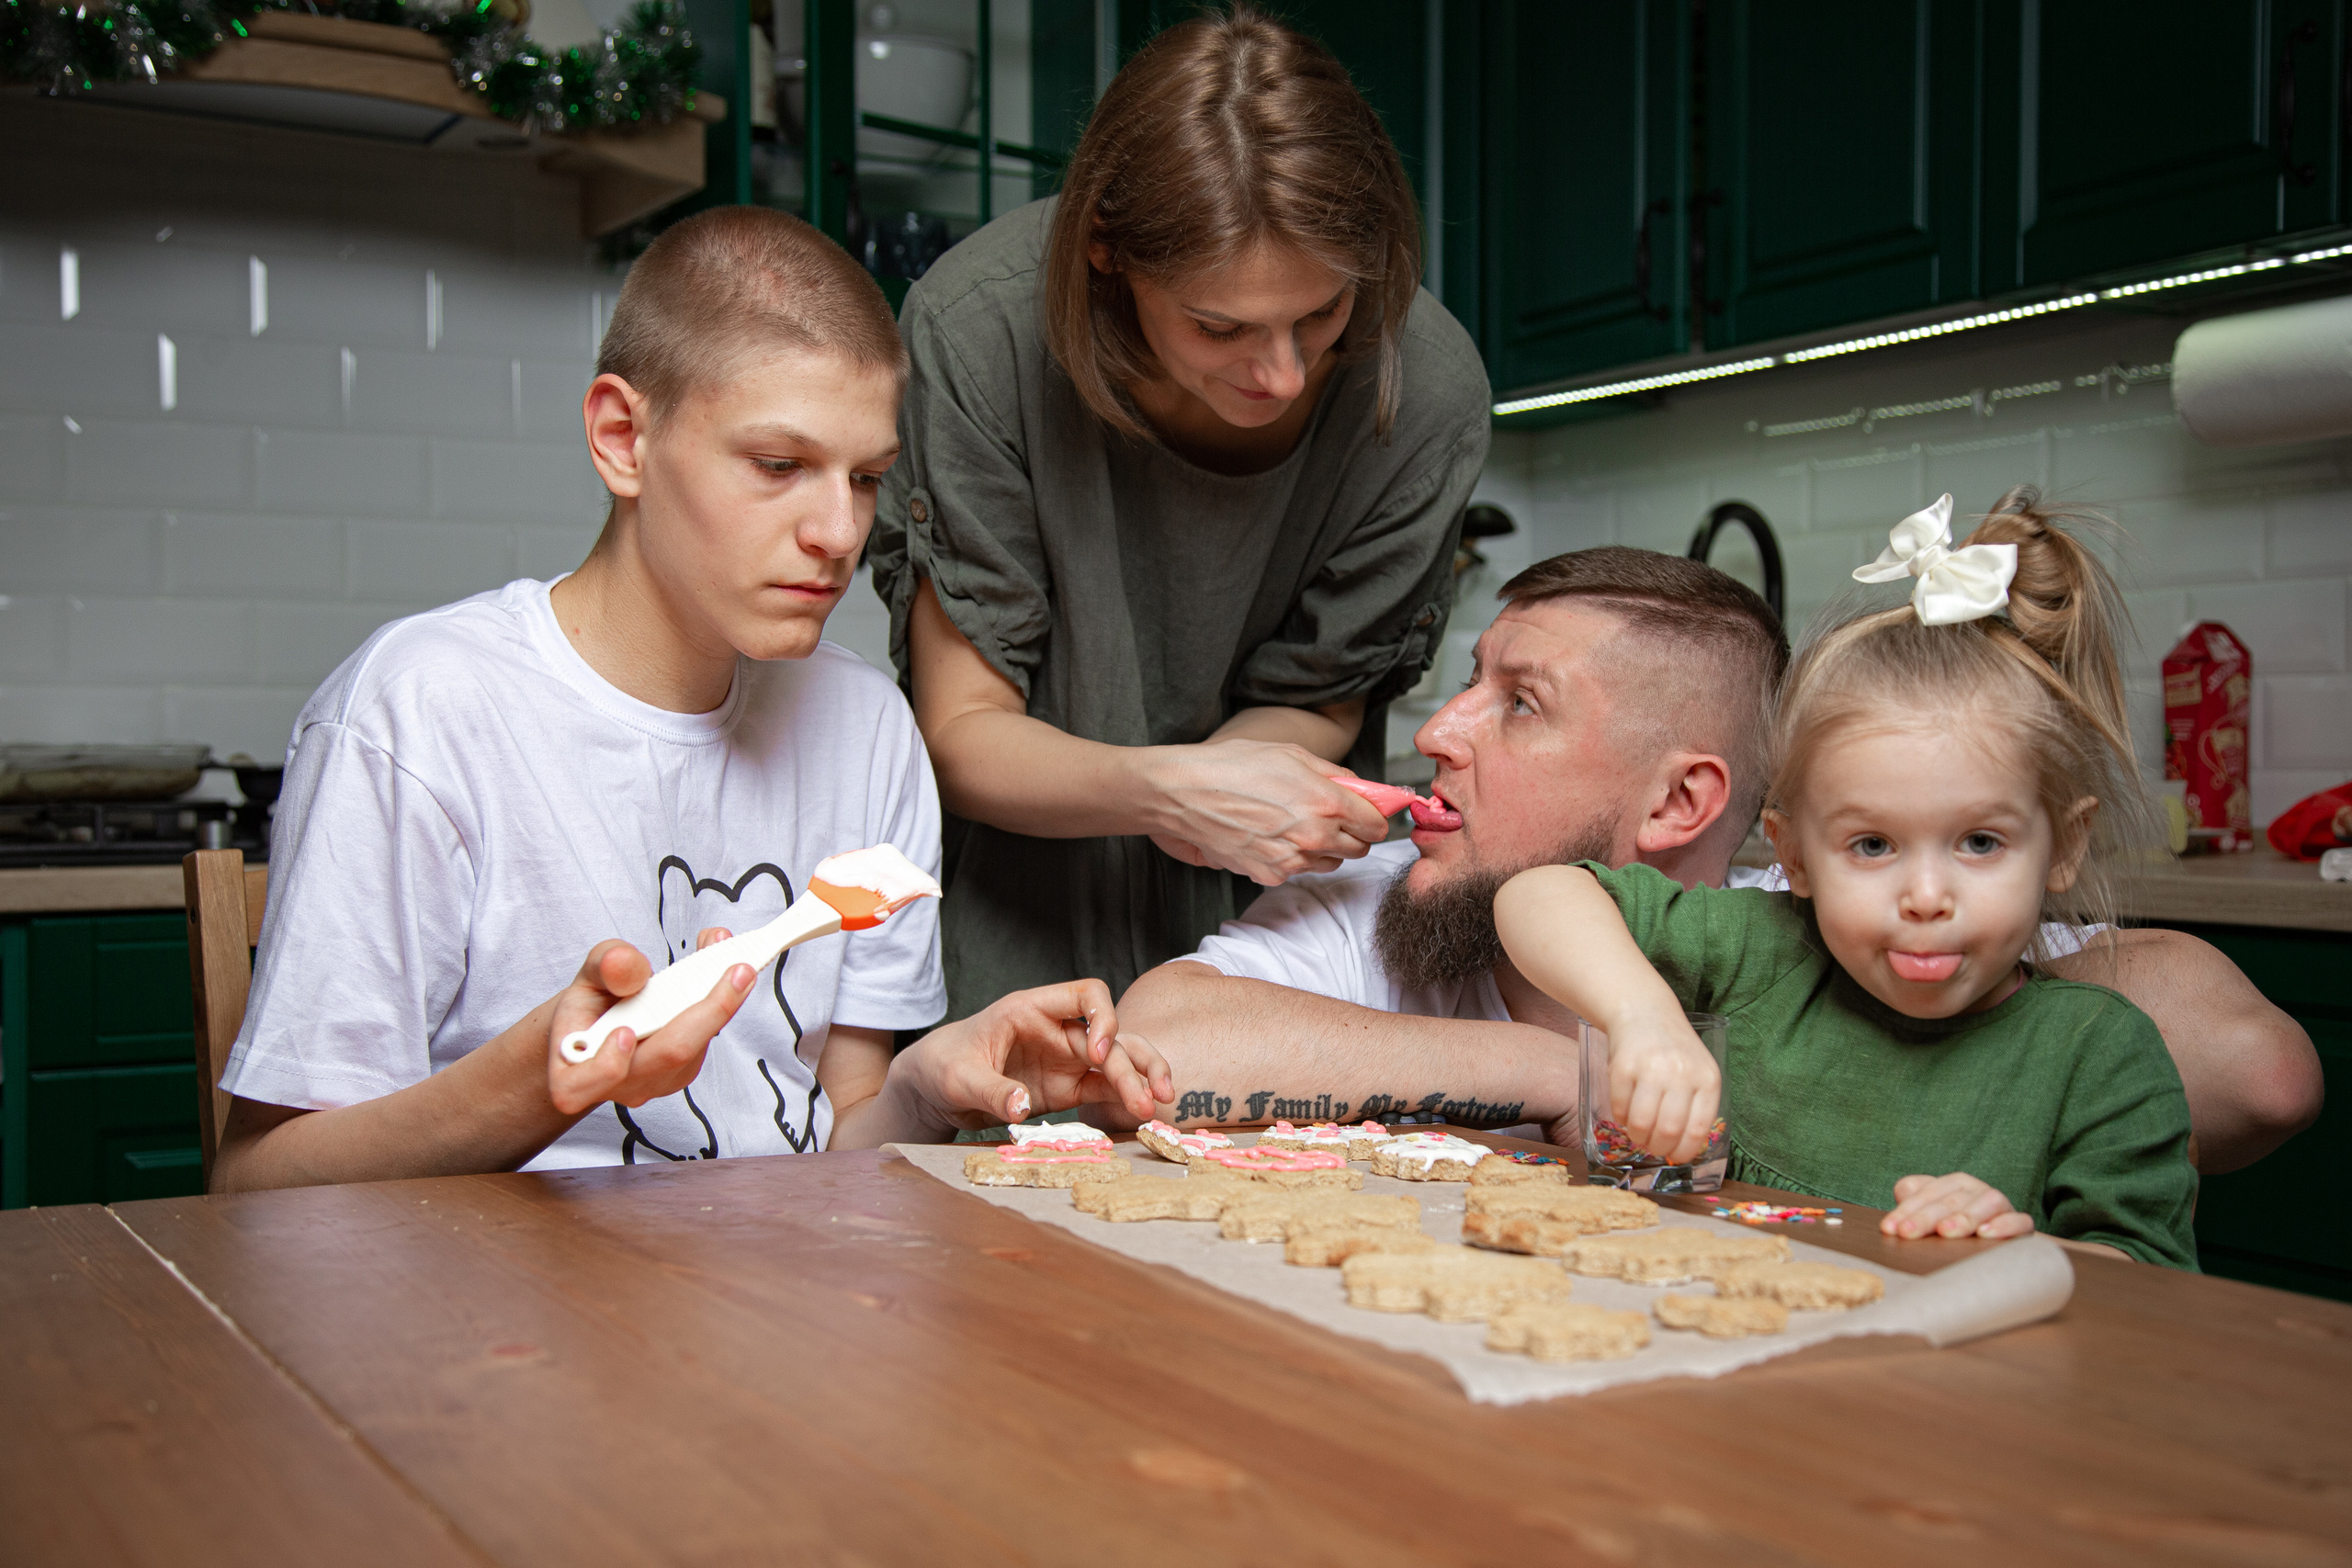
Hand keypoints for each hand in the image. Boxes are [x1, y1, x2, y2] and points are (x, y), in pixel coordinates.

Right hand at [544, 928, 753, 1115]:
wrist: (603, 1023)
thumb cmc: (591, 1003)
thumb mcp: (589, 973)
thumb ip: (604, 966)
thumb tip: (625, 964)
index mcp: (576, 1067)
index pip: (586, 1082)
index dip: (607, 1065)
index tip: (623, 1032)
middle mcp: (620, 1083)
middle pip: (667, 1058)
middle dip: (708, 1011)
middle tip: (737, 969)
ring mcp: (656, 1082)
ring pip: (694, 1047)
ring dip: (721, 1000)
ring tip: (732, 955)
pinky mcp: (682, 1071)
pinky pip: (704, 1041)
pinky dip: (720, 1003)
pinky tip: (727, 972)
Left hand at [892, 980, 1173, 1130]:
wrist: (932, 1089)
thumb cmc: (941, 1066)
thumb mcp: (959, 1077)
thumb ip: (990, 1090)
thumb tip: (1021, 1107)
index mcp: (1032, 1010)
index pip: (1086, 994)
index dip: (1102, 1017)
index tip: (1097, 1052)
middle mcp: (1056, 1031)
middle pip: (1112, 1035)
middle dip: (1137, 1060)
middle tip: (1153, 1094)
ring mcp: (1065, 1060)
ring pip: (1117, 1061)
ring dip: (1140, 1079)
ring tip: (1157, 1106)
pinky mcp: (1065, 1088)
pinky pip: (1104, 1089)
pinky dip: (1124, 1099)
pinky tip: (1141, 1115)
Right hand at [1149, 739, 1389, 885]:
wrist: (1183, 793)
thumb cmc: (1232, 766)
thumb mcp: (1291, 755)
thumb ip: (1334, 775)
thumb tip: (1360, 788)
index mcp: (1325, 802)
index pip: (1376, 826)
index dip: (1373, 819)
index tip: (1366, 814)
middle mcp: (1313, 836)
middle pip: (1358, 849)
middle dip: (1351, 834)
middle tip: (1330, 817)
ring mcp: (1291, 861)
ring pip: (1328, 863)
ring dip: (1322, 849)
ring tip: (1294, 825)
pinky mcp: (1269, 875)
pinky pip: (1296, 871)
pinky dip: (1292, 859)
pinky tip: (1271, 836)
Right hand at [1604, 1006, 1720, 1164]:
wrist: (1645, 1012)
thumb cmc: (1674, 1051)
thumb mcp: (1698, 1072)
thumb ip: (1696, 1105)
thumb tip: (1683, 1149)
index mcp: (1707, 1079)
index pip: (1698, 1129)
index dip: (1684, 1152)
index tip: (1675, 1157)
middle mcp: (1682, 1073)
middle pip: (1669, 1130)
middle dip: (1658, 1148)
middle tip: (1653, 1147)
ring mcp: (1651, 1068)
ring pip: (1642, 1123)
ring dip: (1637, 1136)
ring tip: (1638, 1133)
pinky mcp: (1623, 1066)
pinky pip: (1620, 1107)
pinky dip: (1621, 1118)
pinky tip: (1626, 1112)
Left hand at [1881, 1172, 2036, 1239]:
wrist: (2000, 1238)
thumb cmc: (1956, 1224)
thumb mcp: (1932, 1212)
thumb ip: (1913, 1201)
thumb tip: (1900, 1198)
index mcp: (1954, 1184)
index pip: (1926, 1193)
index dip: (1906, 1211)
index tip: (1889, 1228)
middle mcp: (1977, 1190)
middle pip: (1951, 1200)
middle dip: (1926, 1217)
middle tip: (1907, 1233)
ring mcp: (2002, 1206)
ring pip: (1987, 1203)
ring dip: (1965, 1216)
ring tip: (1945, 1231)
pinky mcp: (2022, 1224)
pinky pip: (2020, 1221)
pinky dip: (2005, 1225)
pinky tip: (1985, 1234)